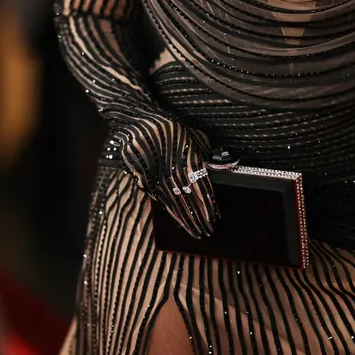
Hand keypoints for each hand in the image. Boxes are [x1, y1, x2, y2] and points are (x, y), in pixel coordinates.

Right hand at [125, 115, 218, 238]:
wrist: (138, 121)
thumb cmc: (170, 126)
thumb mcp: (192, 135)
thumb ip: (203, 152)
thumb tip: (217, 166)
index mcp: (187, 158)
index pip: (201, 188)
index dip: (208, 205)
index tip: (215, 218)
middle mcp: (172, 170)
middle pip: (188, 200)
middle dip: (198, 218)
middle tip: (207, 233)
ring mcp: (156, 177)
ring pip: (173, 202)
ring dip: (185, 219)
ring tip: (195, 232)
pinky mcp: (143, 179)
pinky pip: (159, 197)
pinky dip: (169, 209)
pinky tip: (177, 218)